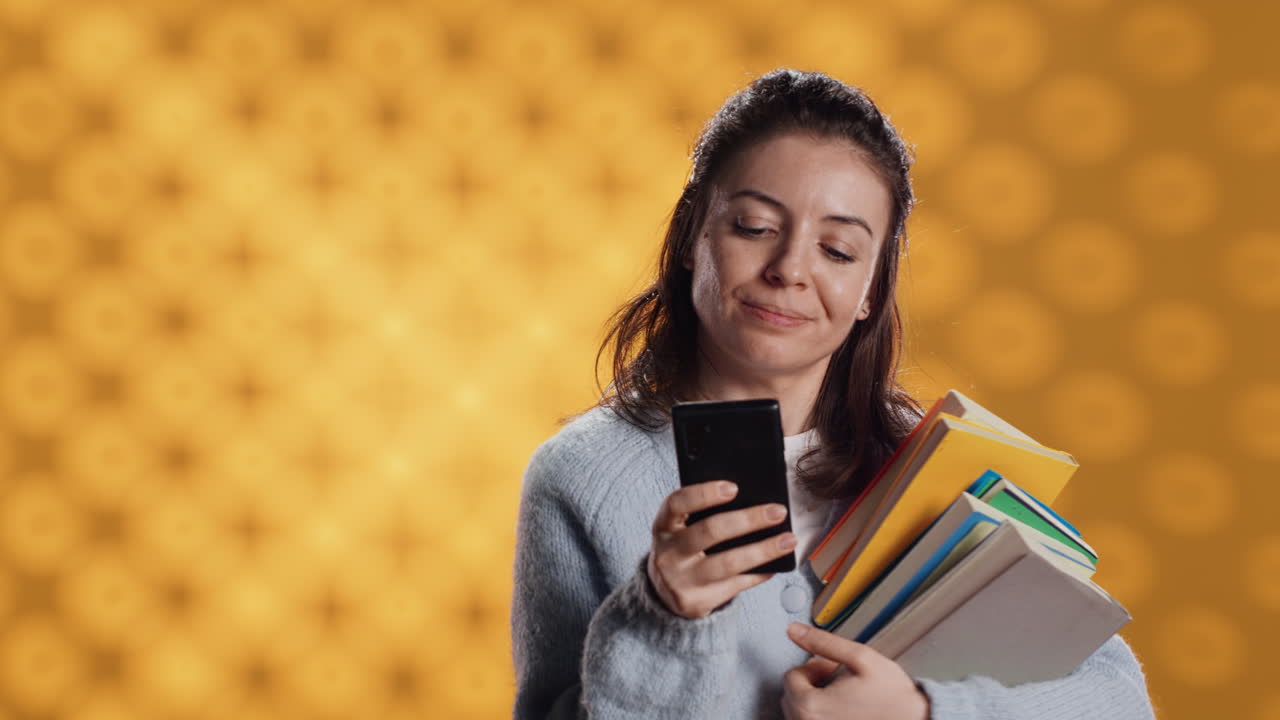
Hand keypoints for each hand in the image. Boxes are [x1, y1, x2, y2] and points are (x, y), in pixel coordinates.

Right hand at [646, 480, 795, 618]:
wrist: (665, 594)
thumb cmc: (682, 549)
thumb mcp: (680, 530)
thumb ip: (702, 515)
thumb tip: (752, 502)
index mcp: (663, 526)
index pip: (677, 503)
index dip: (704, 494)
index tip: (733, 488)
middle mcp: (668, 553)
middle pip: (710, 532)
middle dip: (748, 520)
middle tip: (777, 512)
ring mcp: (681, 580)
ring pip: (728, 563)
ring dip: (763, 550)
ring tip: (788, 540)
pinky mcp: (697, 602)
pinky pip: (736, 585)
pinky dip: (760, 573)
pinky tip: (775, 565)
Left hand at [782, 623, 929, 719]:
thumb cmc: (893, 697)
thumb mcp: (860, 658)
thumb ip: (823, 642)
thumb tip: (795, 630)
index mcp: (811, 705)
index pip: (792, 677)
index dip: (814, 666)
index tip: (833, 667)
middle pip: (791, 696)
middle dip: (811, 682)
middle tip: (837, 679)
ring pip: (799, 712)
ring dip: (813, 699)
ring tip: (841, 696)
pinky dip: (819, 715)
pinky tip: (841, 711)